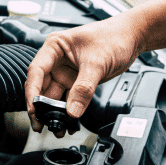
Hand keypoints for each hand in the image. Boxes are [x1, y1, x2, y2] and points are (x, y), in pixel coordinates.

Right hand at [25, 14, 145, 136]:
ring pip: (54, 96)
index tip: (34, 108)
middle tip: (41, 124)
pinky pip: (69, 99)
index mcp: (55, 47)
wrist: (132, 38)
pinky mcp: (76, 82)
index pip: (36, 71)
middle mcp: (57, 60)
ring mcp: (66, 72)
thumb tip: (72, 110)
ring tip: (57, 128)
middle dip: (41, 107)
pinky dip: (69, 112)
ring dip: (55, 113)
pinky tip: (70, 122)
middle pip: (42, 87)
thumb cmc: (113, 36)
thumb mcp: (97, 62)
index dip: (32, 91)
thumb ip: (84, 88)